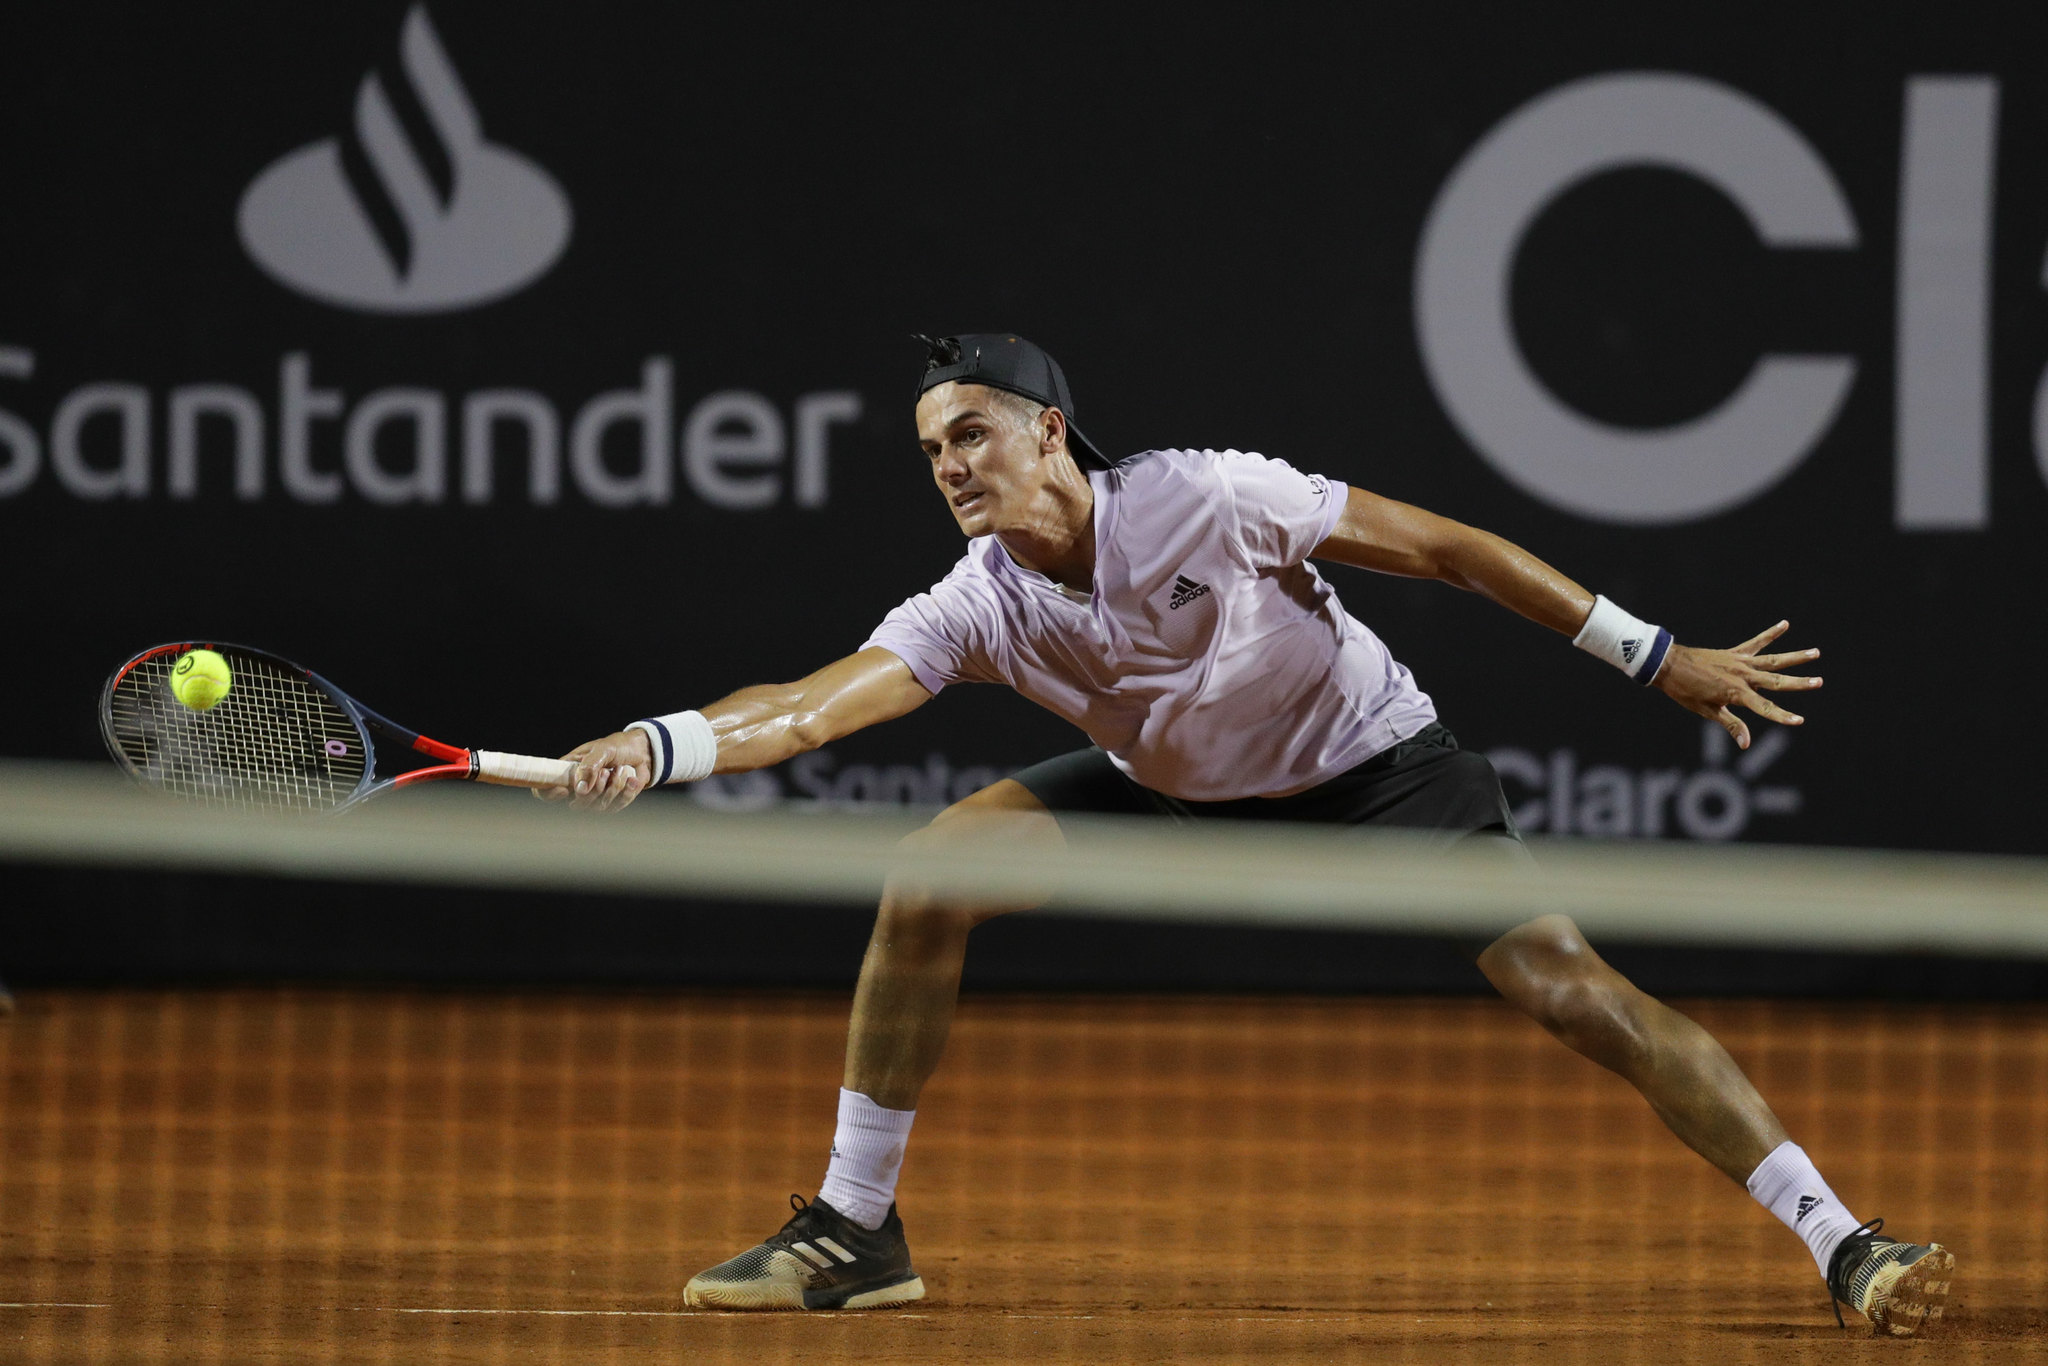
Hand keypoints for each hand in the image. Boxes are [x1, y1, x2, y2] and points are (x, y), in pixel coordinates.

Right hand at [536, 729, 654, 811]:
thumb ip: (589, 766)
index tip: (565, 790)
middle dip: (596, 790)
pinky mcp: (611, 803)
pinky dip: (626, 793)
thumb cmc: (617, 747)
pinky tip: (631, 780)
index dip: (549, 795)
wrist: (641, 752)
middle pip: (576, 805)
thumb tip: (579, 789)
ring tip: (621, 771)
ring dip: (613, 788)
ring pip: (597, 807)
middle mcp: (577, 788)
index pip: (545, 791)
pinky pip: (615, 807)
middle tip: (607, 772)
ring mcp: (594, 798)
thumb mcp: (603, 750)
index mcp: (568, 771)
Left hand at [1652, 620, 1820, 749]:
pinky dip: (1770, 633)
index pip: (1765, 708)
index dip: (1782, 716)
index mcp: (1736, 693)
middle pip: (1776, 681)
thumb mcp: (1707, 712)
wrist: (1668, 666)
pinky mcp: (1734, 653)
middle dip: (1799, 682)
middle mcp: (1742, 676)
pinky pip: (1756, 642)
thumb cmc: (1685, 692)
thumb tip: (1746, 743)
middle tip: (1819, 681)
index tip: (1799, 720)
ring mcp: (1739, 662)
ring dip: (1795, 656)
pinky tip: (1785, 624)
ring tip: (1816, 652)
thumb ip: (1731, 725)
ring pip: (1773, 659)